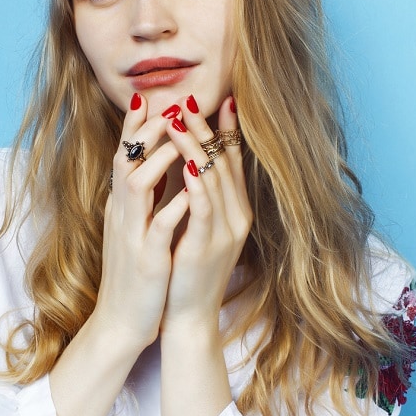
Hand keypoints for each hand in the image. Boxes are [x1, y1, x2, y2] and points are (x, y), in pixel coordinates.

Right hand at [92, 92, 189, 347]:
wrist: (122, 323)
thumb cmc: (136, 274)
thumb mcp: (136, 230)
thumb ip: (143, 200)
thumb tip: (156, 167)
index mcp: (121, 208)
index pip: (124, 158)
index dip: (133, 127)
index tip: (147, 97)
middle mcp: (122, 216)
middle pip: (126, 161)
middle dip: (146, 132)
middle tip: (168, 105)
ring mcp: (131, 236)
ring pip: (136, 186)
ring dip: (158, 159)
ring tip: (180, 136)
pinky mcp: (146, 260)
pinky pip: (159, 227)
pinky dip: (173, 206)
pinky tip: (191, 191)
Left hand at [160, 94, 251, 331]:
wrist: (187, 316)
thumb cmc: (188, 271)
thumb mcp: (199, 227)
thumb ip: (201, 196)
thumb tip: (194, 161)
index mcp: (236, 210)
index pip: (232, 161)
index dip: (224, 130)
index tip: (216, 100)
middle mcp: (236, 216)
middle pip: (222, 162)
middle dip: (204, 128)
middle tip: (188, 99)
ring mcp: (224, 231)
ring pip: (213, 178)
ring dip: (195, 145)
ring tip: (178, 117)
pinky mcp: (206, 246)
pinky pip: (203, 208)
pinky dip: (197, 183)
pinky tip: (187, 163)